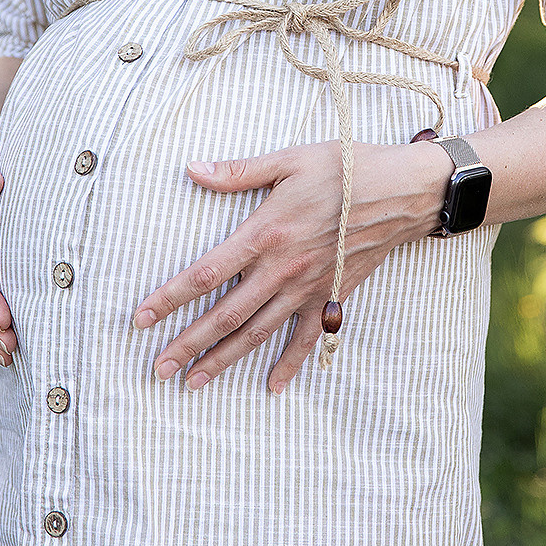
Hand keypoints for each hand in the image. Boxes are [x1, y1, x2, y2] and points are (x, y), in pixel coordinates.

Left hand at [132, 139, 451, 393]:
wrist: (403, 192)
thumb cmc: (346, 167)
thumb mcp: (289, 159)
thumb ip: (238, 172)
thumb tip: (193, 170)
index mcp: (265, 233)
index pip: (207, 273)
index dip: (171, 297)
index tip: (142, 317)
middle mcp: (282, 268)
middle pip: (225, 314)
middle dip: (188, 343)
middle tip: (157, 368)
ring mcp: (308, 287)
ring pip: (258, 332)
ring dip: (224, 359)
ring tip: (193, 382)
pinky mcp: (332, 295)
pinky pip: (307, 337)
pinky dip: (289, 363)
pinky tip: (272, 386)